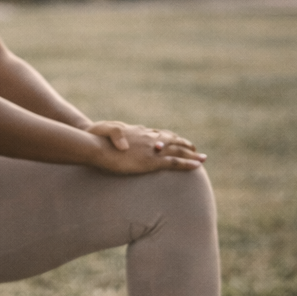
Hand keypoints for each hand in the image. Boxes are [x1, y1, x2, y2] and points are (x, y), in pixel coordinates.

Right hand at [85, 120, 205, 173]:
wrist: (94, 146)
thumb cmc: (97, 138)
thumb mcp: (108, 129)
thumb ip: (120, 134)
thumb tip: (128, 141)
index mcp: (139, 132)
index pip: (159, 134)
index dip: (170, 137)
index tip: (177, 141)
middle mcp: (149, 139)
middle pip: (173, 141)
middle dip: (185, 145)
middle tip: (196, 150)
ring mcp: (151, 150)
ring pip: (178, 151)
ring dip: (192, 154)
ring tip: (202, 158)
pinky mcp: (151, 162)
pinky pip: (174, 162)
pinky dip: (187, 164)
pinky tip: (197, 166)